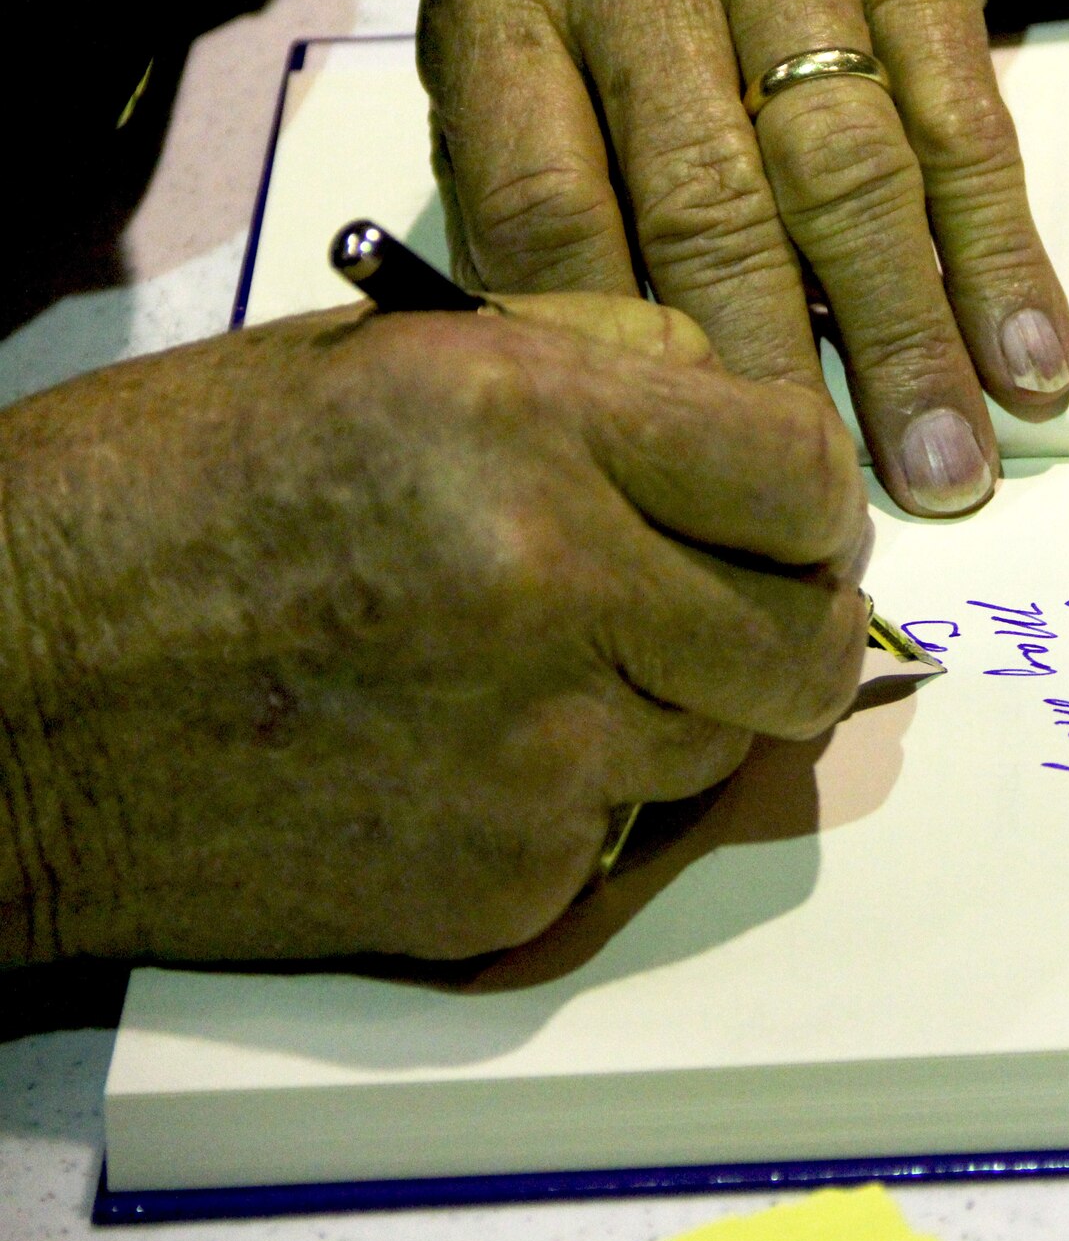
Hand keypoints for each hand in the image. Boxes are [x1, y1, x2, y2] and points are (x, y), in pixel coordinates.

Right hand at [0, 294, 867, 964]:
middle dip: (789, 625)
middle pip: (810, 640)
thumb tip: (735, 412)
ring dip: (676, 710)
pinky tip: (462, 753)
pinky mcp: (511, 880)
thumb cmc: (155, 506)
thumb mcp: (372, 359)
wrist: (2, 706)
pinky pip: (624, 832)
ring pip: (727, 744)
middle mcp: (554, 582)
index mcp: (520, 420)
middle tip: (726, 611)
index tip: (794, 519)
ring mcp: (541, 752)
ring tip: (542, 670)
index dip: (815, 501)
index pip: (801, 470)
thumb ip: (586, 368)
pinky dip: (578, 798)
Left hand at [417, 0, 1068, 517]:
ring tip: (943, 469)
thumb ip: (544, 201)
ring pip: (847, 174)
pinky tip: (1029, 363)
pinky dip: (1000, 256)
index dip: (618, 362)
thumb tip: (604, 404)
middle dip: (776, 377)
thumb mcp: (532, 59)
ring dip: (904, 338)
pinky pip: (961, 122)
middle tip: (820, 509)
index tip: (673, 482)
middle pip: (708, 206)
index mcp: (505, 7)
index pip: (545, 212)